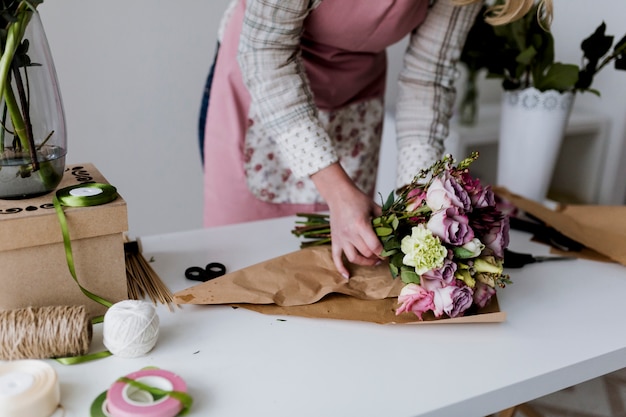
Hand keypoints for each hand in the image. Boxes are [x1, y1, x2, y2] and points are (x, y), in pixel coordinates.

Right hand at [311, 163, 383, 277]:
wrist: (338, 194)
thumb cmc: (357, 199)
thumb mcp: (374, 207)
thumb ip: (385, 219)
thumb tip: (396, 230)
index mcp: (361, 225)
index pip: (375, 246)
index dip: (384, 252)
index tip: (390, 252)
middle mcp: (350, 234)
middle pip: (366, 253)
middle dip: (378, 257)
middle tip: (385, 256)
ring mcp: (341, 238)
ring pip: (354, 258)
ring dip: (365, 263)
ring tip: (374, 262)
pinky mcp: (335, 240)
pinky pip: (336, 258)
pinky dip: (341, 269)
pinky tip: (347, 276)